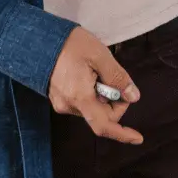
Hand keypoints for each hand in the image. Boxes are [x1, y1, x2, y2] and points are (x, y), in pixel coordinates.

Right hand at [48, 27, 142, 143]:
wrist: (38, 39)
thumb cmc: (69, 44)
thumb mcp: (100, 55)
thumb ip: (118, 78)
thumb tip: (133, 96)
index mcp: (80, 98)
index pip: (104, 126)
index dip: (122, 134)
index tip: (138, 138)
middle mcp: (68, 106)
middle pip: (101, 115)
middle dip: (114, 100)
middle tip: (111, 75)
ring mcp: (61, 103)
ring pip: (92, 108)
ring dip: (102, 94)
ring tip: (94, 70)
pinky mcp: (57, 97)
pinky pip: (82, 102)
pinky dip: (91, 92)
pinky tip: (86, 73)